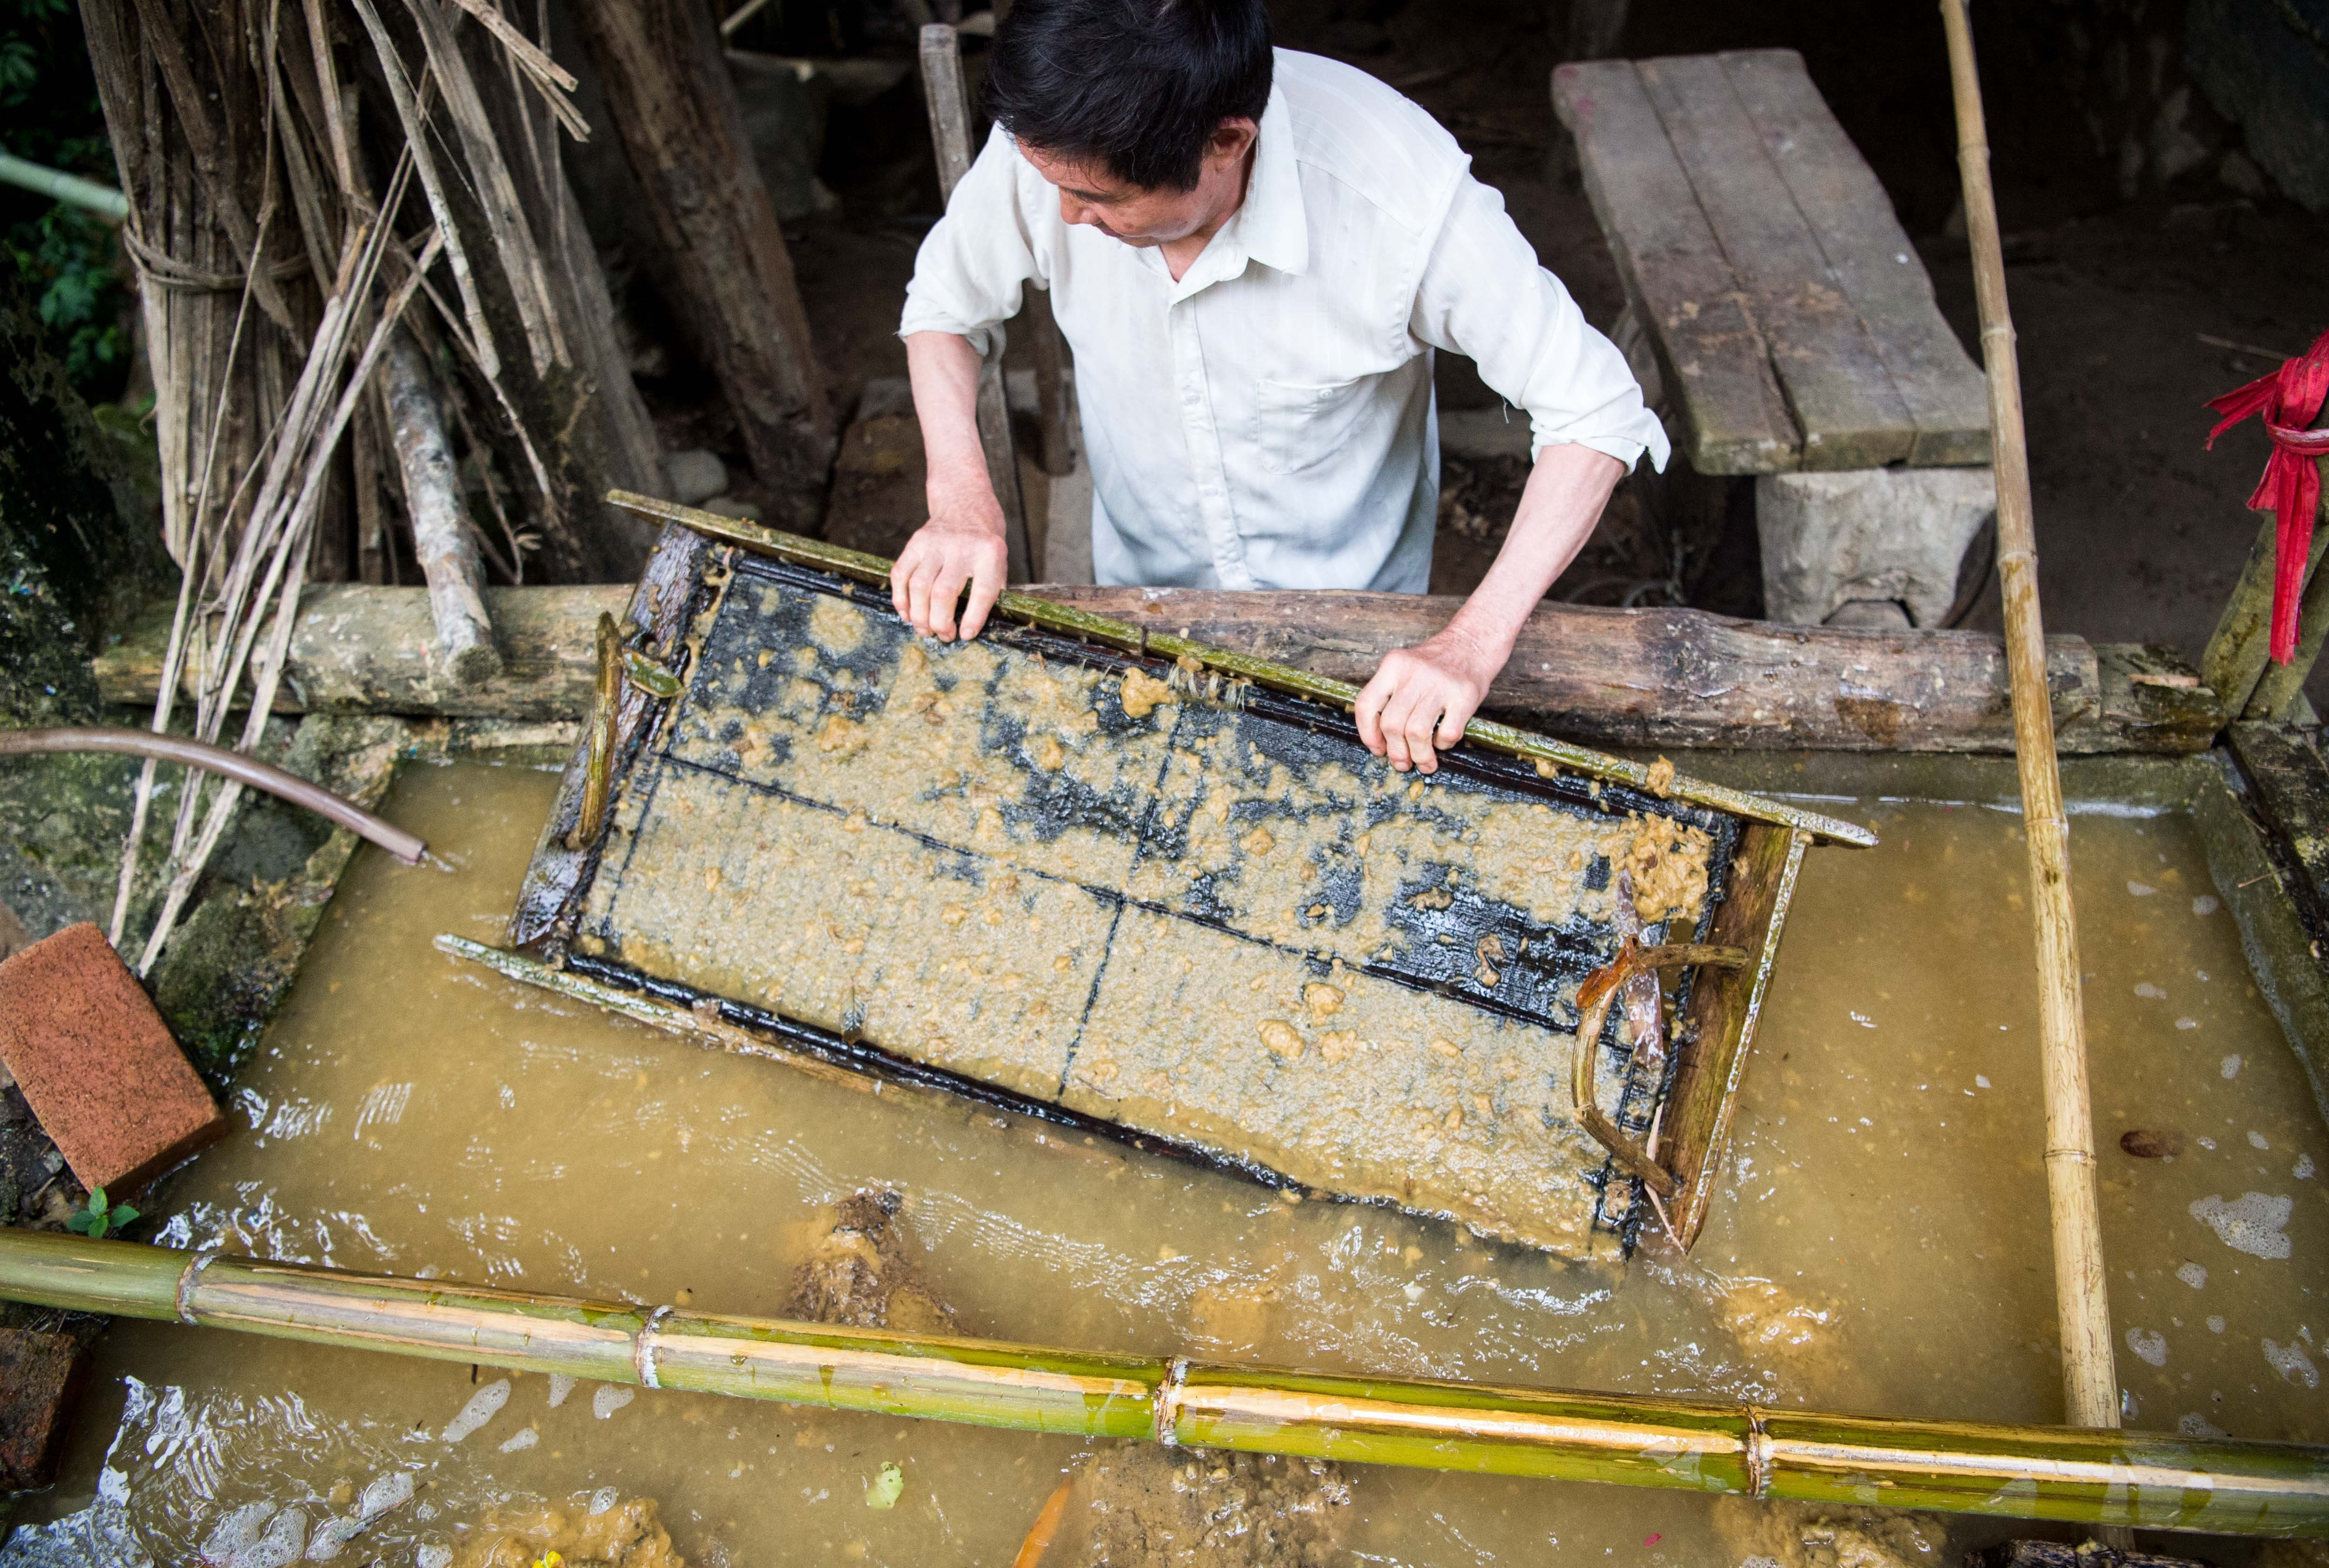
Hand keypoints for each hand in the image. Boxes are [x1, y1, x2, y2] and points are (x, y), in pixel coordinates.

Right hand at [890, 476, 1007, 641]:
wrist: (965, 504)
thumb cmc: (984, 543)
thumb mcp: (999, 562)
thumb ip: (991, 590)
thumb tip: (971, 628)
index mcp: (990, 553)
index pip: (983, 592)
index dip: (973, 618)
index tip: (965, 635)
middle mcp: (961, 547)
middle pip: (943, 593)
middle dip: (939, 622)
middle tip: (943, 636)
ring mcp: (935, 543)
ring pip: (919, 586)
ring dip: (919, 615)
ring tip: (924, 630)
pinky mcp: (915, 543)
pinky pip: (900, 574)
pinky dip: (900, 598)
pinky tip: (906, 614)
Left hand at [1353, 623, 1504, 773]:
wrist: (1473, 644)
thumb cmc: (1435, 666)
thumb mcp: (1404, 669)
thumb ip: (1390, 697)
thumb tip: (1383, 744)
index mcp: (1393, 665)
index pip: (1366, 704)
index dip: (1367, 734)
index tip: (1378, 749)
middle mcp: (1413, 672)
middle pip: (1391, 724)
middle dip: (1396, 752)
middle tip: (1402, 763)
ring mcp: (1439, 683)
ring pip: (1417, 732)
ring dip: (1419, 755)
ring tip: (1424, 763)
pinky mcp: (1464, 695)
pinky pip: (1447, 733)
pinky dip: (1443, 745)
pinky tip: (1443, 741)